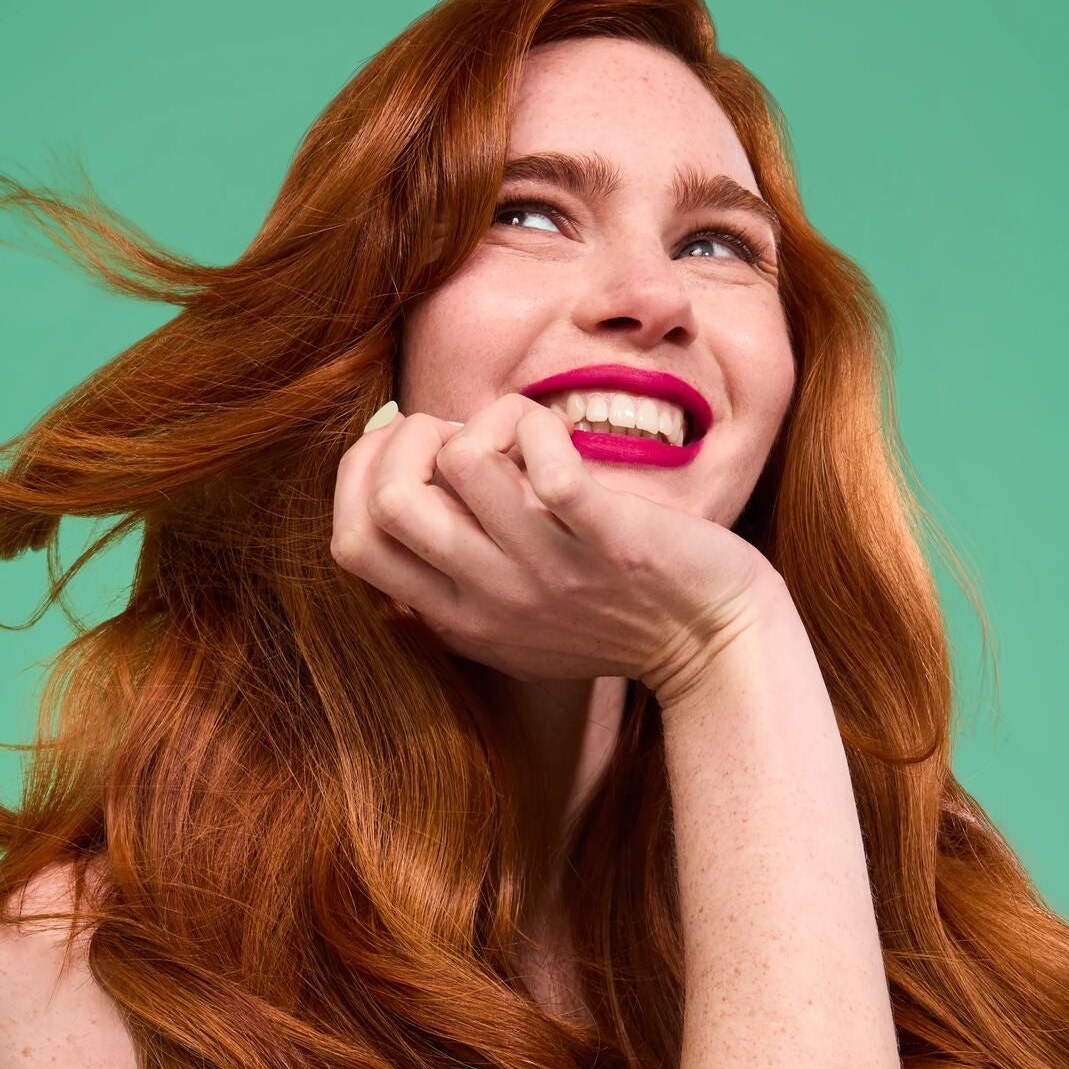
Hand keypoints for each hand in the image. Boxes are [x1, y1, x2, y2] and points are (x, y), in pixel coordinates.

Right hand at [330, 391, 781, 695]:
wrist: (716, 647)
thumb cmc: (617, 614)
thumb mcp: (514, 619)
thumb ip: (455, 574)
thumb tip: (409, 477)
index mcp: (456, 619)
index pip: (351, 544)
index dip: (360, 476)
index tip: (412, 454)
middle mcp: (490, 601)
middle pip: (387, 504)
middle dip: (409, 439)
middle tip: (465, 435)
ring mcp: (548, 574)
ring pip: (461, 465)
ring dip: (487, 421)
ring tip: (524, 437)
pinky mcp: (609, 542)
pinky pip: (549, 469)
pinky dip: (542, 429)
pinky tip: (560, 439)